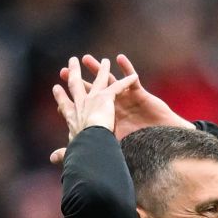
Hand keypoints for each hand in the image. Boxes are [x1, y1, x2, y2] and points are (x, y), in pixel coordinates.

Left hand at [50, 54, 192, 163]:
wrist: (162, 144)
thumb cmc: (139, 146)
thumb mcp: (109, 148)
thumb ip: (83, 149)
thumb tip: (54, 158)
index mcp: (105, 117)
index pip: (84, 106)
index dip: (71, 99)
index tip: (56, 90)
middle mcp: (113, 105)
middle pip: (92, 90)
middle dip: (78, 79)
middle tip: (64, 70)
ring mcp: (125, 99)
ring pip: (109, 80)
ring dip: (98, 69)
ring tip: (86, 59)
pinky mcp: (139, 95)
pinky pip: (132, 80)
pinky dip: (127, 69)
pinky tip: (119, 58)